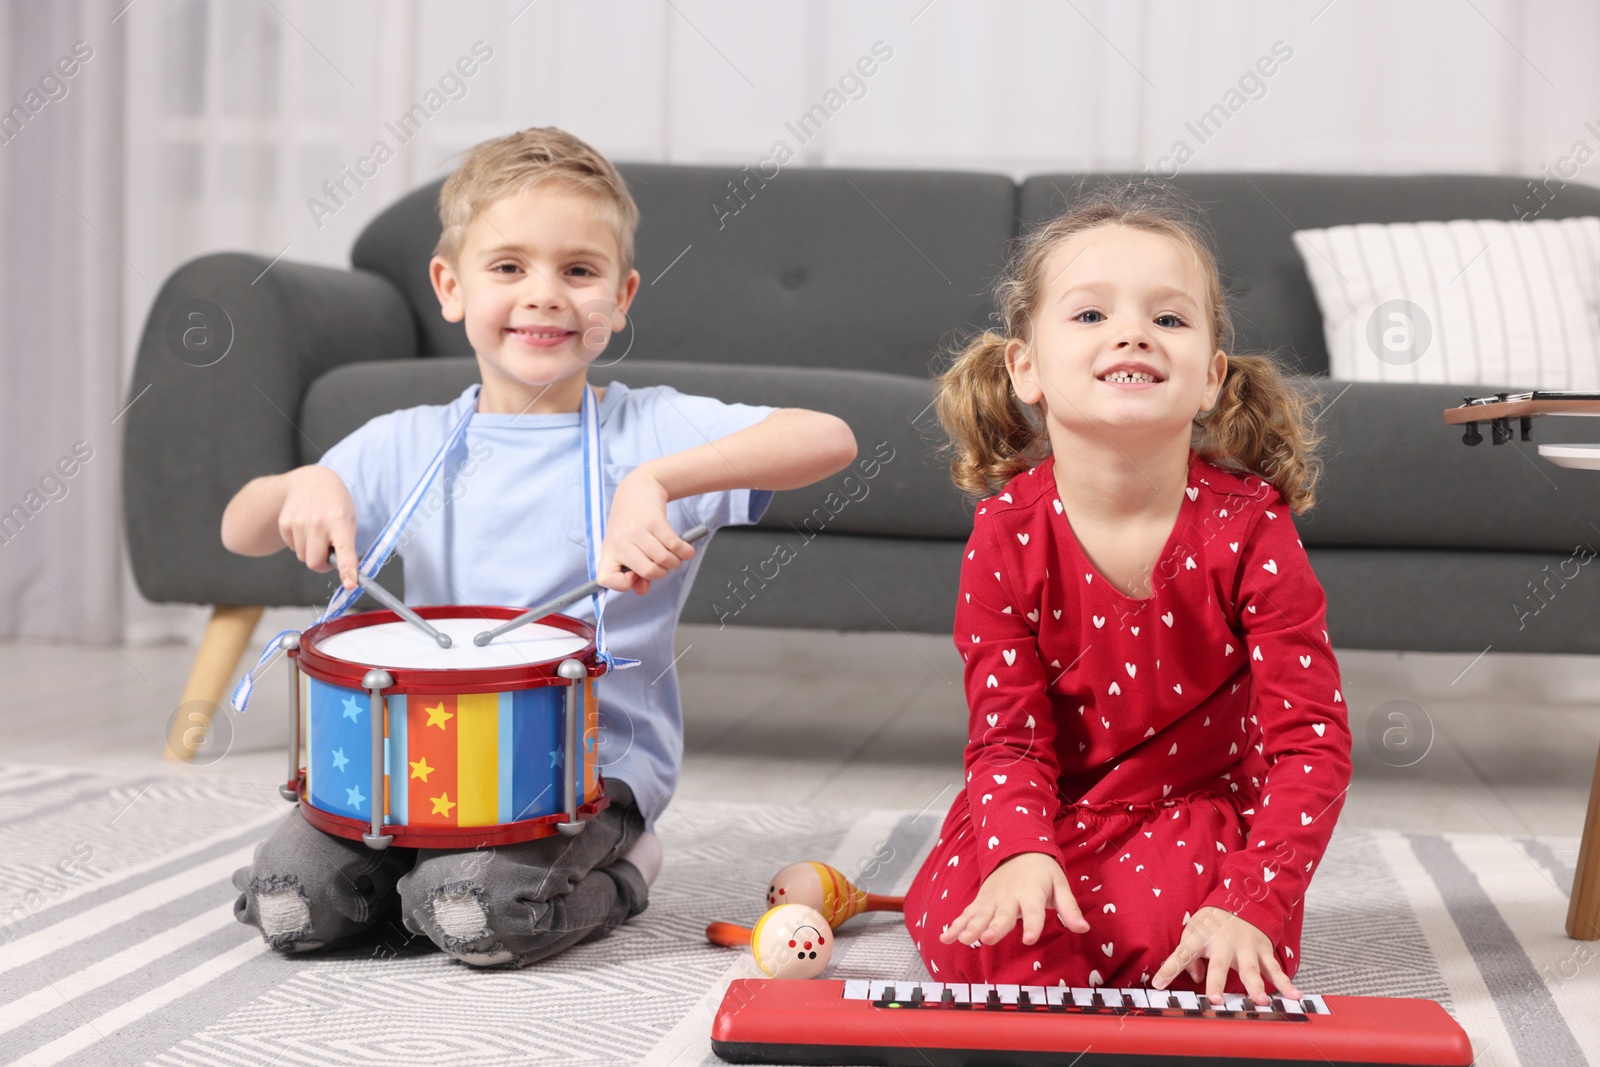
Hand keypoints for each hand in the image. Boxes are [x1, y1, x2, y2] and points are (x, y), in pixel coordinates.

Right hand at [277, 466, 359, 590]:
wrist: (310, 481)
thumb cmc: (335, 504)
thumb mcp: (349, 518)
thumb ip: (347, 543)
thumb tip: (344, 571)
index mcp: (339, 520)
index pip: (344, 549)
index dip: (347, 569)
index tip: (350, 584)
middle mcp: (317, 522)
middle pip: (315, 563)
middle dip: (322, 564)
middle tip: (329, 553)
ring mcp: (298, 522)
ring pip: (303, 557)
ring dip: (311, 552)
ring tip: (318, 533)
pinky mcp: (284, 523)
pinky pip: (294, 547)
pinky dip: (300, 543)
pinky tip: (306, 527)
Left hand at [596, 469, 694, 595]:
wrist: (638, 488)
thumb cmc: (631, 522)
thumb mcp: (625, 546)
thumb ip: (633, 572)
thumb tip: (642, 590)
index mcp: (609, 551)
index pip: (605, 579)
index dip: (623, 584)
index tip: (634, 574)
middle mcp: (620, 541)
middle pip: (649, 572)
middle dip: (663, 572)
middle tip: (663, 564)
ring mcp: (637, 531)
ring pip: (664, 560)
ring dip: (675, 561)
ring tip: (674, 555)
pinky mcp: (654, 521)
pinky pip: (675, 545)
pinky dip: (685, 552)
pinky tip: (685, 550)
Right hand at [938, 851, 1088, 947]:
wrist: (1018, 848)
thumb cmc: (1043, 872)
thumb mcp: (1060, 886)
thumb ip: (1069, 909)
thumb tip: (1084, 929)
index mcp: (1031, 893)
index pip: (1033, 911)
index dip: (1033, 925)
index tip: (1030, 939)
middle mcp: (1010, 897)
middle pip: (1002, 914)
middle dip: (994, 927)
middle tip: (987, 939)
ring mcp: (992, 898)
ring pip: (981, 914)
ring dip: (971, 927)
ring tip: (963, 940)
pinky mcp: (981, 900)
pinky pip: (968, 913)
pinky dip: (956, 924)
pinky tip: (946, 938)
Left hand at [1151, 906, 1300, 1005]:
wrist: (1243, 898)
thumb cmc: (1213, 920)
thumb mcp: (1193, 929)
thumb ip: (1189, 954)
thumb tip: (1195, 977)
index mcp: (1202, 937)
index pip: (1182, 954)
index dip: (1169, 969)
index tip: (1159, 983)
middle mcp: (1225, 943)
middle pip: (1220, 965)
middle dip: (1217, 982)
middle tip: (1216, 1000)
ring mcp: (1246, 947)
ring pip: (1252, 969)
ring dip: (1256, 986)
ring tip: (1260, 1001)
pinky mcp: (1264, 951)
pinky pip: (1276, 970)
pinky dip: (1286, 983)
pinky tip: (1295, 995)